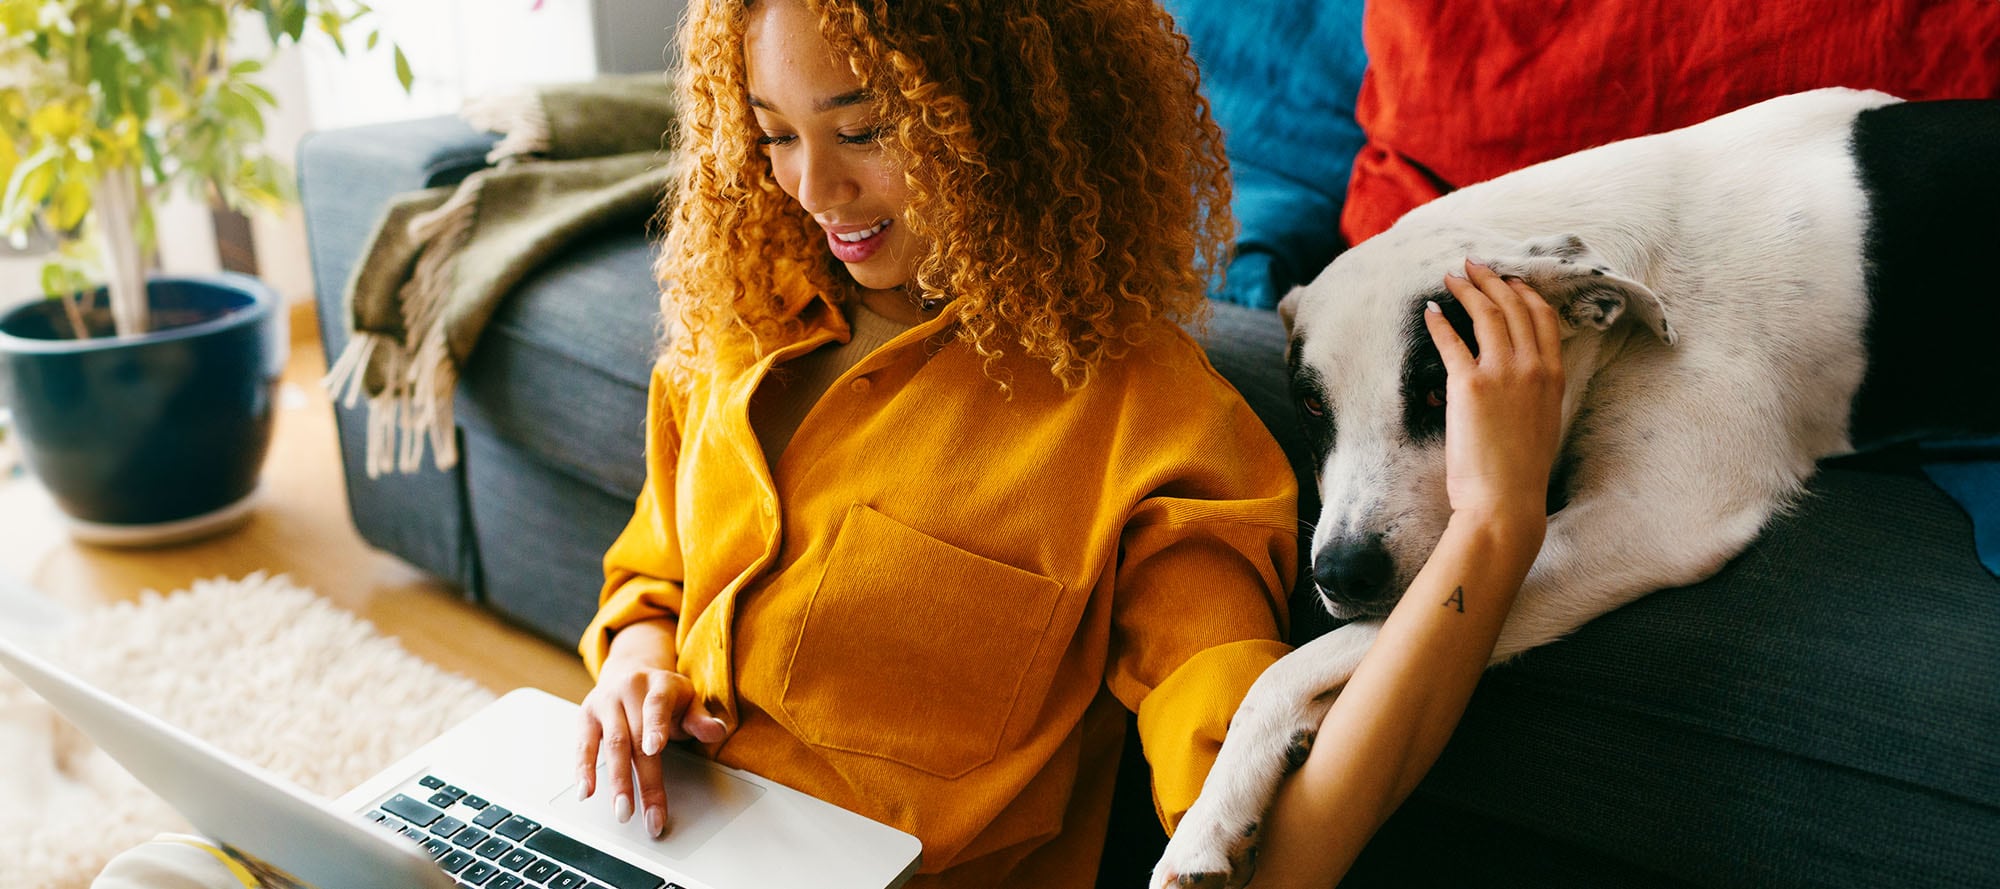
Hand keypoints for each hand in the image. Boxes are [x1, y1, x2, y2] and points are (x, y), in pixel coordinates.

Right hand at [574, 618, 726, 837]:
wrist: (630, 668)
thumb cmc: (663, 694)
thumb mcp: (687, 700)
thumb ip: (700, 719)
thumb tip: (717, 730)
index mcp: (658, 684)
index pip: (657, 705)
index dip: (656, 726)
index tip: (655, 749)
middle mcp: (629, 690)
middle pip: (636, 738)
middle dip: (643, 780)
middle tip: (649, 815)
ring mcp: (605, 703)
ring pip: (611, 745)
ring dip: (617, 782)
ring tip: (623, 811)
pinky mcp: (586, 716)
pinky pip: (584, 745)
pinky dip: (584, 770)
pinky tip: (585, 792)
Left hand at [1429, 259, 1565, 527]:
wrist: (1505, 500)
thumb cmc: (1520, 472)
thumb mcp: (1542, 423)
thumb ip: (1535, 393)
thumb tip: (1519, 379)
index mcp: (1553, 376)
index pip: (1543, 318)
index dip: (1524, 293)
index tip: (1510, 279)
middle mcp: (1532, 367)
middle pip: (1513, 307)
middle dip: (1492, 280)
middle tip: (1474, 265)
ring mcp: (1502, 373)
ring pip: (1486, 315)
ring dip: (1467, 290)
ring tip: (1452, 277)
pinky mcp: (1469, 384)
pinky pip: (1451, 341)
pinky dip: (1439, 321)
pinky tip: (1430, 310)